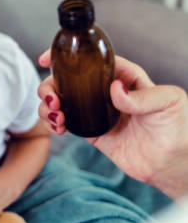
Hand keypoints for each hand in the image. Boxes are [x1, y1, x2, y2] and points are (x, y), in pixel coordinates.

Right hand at [37, 49, 187, 199]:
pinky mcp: (91, 131)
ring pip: (62, 101)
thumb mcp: (169, 102)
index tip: (48, 59)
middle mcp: (106, 92)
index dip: (67, 58)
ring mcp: (96, 111)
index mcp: (123, 77)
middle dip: (51, 85)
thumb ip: (142, 96)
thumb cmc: (179, 128)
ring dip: (49, 106)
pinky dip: (54, 124)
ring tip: (56, 116)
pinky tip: (58, 128)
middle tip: (52, 98)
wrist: (173, 164)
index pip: (91, 61)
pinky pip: (66, 123)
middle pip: (68, 80)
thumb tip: (115, 89)